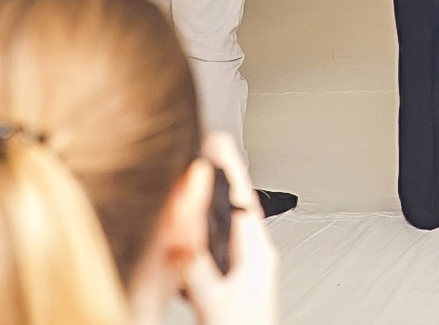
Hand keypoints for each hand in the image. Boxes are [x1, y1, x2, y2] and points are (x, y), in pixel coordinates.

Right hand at [179, 131, 278, 324]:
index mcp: (256, 255)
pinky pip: (215, 250)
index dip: (228, 168)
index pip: (241, 200)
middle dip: (218, 179)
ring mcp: (245, 272)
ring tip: (196, 181)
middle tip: (208, 148)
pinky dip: (200, 236)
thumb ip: (197, 266)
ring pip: (224, 229)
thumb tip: (181, 235)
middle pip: (233, 208)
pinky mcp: (232, 285)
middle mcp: (254, 259)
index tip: (217, 139)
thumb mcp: (215, 300)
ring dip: (207, 206)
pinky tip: (190, 236)